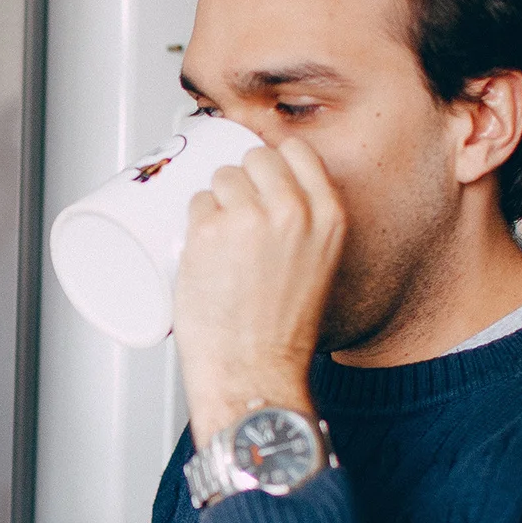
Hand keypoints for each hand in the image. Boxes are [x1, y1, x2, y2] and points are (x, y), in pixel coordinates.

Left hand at [172, 138, 344, 444]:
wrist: (255, 371)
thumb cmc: (282, 333)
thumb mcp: (318, 267)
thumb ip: (305, 228)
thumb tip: (271, 201)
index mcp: (327, 216)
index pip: (295, 151)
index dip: (271, 161)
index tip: (257, 176)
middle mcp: (292, 210)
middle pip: (254, 158)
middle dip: (240, 180)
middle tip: (233, 218)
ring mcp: (248, 217)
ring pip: (221, 177)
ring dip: (214, 202)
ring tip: (219, 244)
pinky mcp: (209, 231)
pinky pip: (196, 204)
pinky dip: (194, 224)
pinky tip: (203, 253)